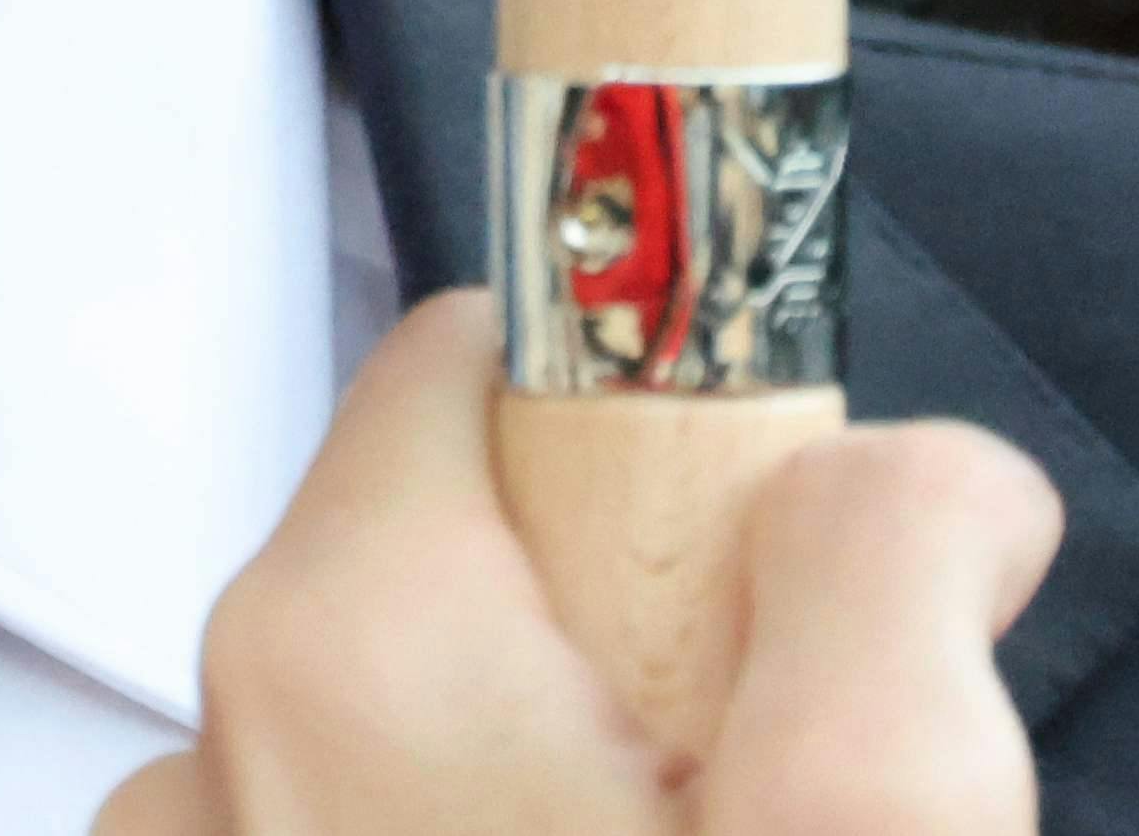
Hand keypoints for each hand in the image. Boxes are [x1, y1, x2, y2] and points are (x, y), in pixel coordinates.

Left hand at [95, 290, 1060, 835]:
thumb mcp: (877, 820)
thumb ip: (897, 567)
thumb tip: (926, 472)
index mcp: (345, 642)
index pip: (489, 349)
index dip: (666, 435)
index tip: (748, 559)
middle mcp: (213, 766)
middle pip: (470, 567)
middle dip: (628, 661)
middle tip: (759, 803)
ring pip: (425, 755)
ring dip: (552, 801)